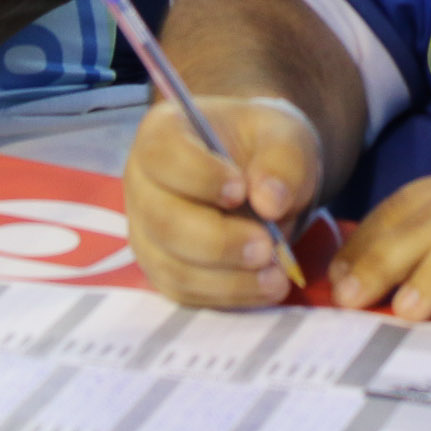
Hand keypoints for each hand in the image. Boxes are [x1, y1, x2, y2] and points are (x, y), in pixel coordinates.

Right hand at [124, 94, 324, 308]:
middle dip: (218, 241)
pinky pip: (186, 292)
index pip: (162, 156)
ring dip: (226, 279)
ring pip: (172, 266)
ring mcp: (147, 231)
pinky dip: (227, 295)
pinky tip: (264, 287)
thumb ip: (284, 161)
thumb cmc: (265, 148)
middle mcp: (143, 184)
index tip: (241, 190)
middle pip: (162, 220)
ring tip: (276, 277)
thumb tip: (270, 202)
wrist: (264, 177)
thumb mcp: (287, 138)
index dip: (198, 176)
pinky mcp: (163, 268)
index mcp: (162, 134)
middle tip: (267, 247)